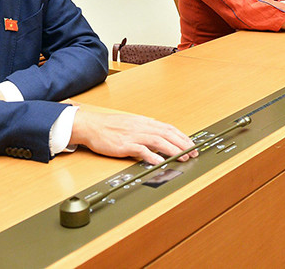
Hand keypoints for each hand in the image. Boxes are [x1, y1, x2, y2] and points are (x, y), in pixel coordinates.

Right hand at [70, 108, 196, 164]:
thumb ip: (145, 128)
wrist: (92, 126)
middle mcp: (141, 127)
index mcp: (144, 122)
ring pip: (158, 141)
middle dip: (182, 144)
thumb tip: (159, 133)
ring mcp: (133, 135)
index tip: (191, 144)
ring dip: (173, 149)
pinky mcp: (124, 145)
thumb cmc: (109, 126)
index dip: (182, 136)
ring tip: (183, 157)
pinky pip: (141, 150)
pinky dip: (152, 156)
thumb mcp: (131, 123)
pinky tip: (160, 162)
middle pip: (167, 134)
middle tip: (193, 153)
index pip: (168, 128)